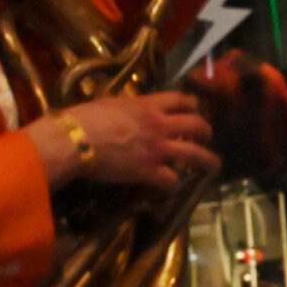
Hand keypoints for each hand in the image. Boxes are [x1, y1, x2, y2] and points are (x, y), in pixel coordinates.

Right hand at [32, 91, 216, 191]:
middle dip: (205, 131)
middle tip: (205, 137)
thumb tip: (122, 105)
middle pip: (196, 125)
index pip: (181, 99)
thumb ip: (124, 105)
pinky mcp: (149, 171)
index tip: (196, 109)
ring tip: (212, 165)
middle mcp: (159, 125)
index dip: (193, 105)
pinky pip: (171, 180)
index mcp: (149, 105)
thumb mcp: (108, 102)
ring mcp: (157, 149)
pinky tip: (172, 186)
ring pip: (195, 154)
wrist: (73, 140)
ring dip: (207, 160)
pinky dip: (173, 184)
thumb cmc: (83, 118)